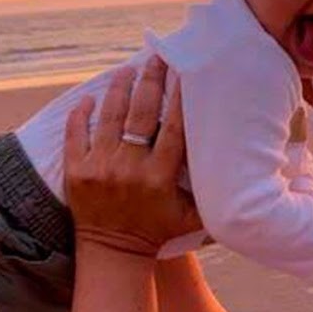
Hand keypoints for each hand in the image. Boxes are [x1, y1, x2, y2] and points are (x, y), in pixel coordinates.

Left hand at [64, 58, 200, 255]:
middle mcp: (129, 168)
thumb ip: (210, 192)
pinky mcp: (77, 172)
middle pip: (141, 113)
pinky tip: (91, 98)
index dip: (180, 98)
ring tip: (127, 69)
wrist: (113, 253)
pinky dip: (82, 114)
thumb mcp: (192, 216)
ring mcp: (100, 168)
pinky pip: (76, 134)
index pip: (173, 129)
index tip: (185, 72)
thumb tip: (236, 166)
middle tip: (157, 57)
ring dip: (118, 88)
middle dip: (150, 80)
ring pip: (109, 117)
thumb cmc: (158, 231)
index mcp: (159, 177)